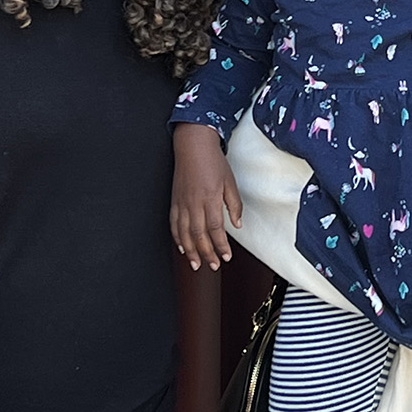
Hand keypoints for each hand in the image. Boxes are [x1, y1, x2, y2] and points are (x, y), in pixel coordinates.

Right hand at [171, 123, 241, 267]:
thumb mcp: (230, 182)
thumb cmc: (213, 161)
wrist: (193, 146)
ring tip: (196, 264)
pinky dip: (177, 238)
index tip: (226, 256)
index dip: (220, 245)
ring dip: (191, 251)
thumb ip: (234, 205)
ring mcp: (182, 203)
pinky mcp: (174, 201)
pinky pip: (174, 224)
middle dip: (206, 253)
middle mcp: (194, 203)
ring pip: (184, 233)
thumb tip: (237, 224)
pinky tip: (182, 248)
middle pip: (199, 235)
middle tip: (213, 266)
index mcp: (210, 198)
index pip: (216, 229)